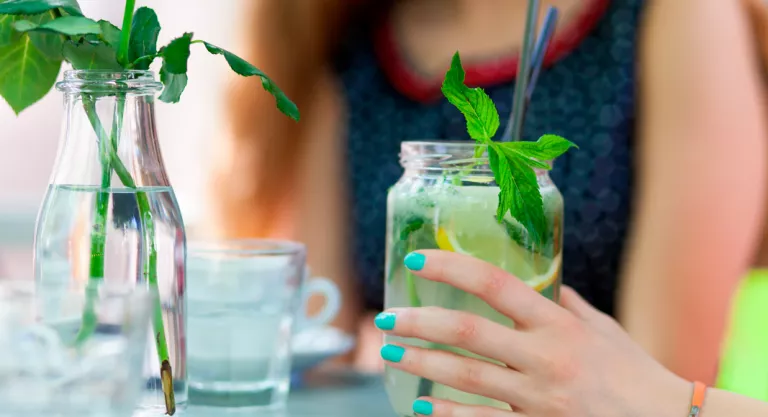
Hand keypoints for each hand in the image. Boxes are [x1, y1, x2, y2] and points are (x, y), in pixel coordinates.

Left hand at [375, 250, 691, 416]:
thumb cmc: (632, 372)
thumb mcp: (600, 328)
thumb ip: (563, 304)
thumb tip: (536, 281)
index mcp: (558, 324)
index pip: (496, 284)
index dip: (452, 268)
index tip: (417, 258)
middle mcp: (546, 356)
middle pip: (469, 332)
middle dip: (420, 322)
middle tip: (385, 316)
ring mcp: (539, 397)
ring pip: (467, 377)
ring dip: (422, 363)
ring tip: (389, 353)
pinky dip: (448, 415)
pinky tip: (420, 406)